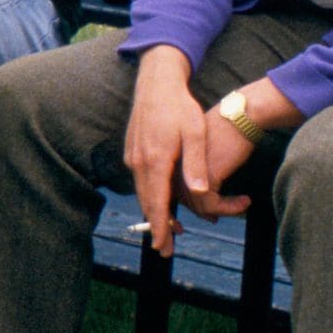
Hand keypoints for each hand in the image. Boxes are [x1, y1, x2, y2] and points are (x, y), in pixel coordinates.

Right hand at [122, 50, 256, 254]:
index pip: (157, 202)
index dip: (161, 227)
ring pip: (142, 192)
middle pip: (146, 203)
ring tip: (166, 229)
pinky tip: (159, 200)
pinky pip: (140, 181)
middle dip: (156, 227)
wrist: (156, 83)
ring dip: (153, 212)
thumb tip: (200, 191)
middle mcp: (139, 162)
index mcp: (155, 160)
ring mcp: (133, 156)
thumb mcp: (195, 132)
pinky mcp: (132, 151)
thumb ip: (196, 163)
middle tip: (165, 249)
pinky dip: (149, 196)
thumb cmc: (179, 106)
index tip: (163, 247)